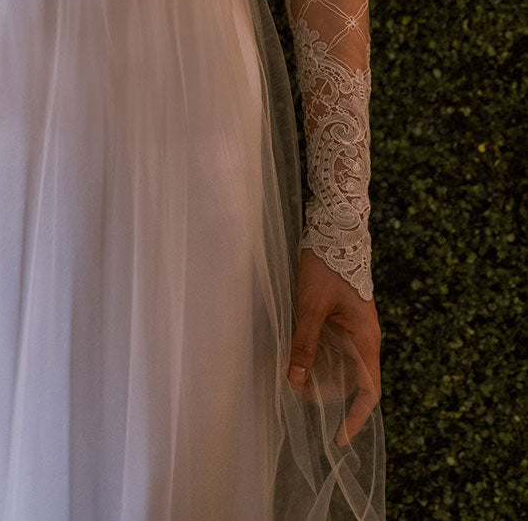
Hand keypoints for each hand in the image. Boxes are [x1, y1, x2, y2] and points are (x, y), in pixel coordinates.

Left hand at [286, 247, 381, 447]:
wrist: (337, 228)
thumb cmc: (327, 266)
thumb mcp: (311, 307)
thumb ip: (305, 344)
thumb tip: (296, 381)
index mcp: (366, 339)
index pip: (369, 390)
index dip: (356, 417)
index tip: (338, 437)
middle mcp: (366, 338)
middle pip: (354, 380)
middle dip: (330, 395)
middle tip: (299, 397)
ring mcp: (357, 327)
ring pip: (344, 364)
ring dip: (324, 376)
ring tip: (296, 381)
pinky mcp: (346, 317)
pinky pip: (337, 347)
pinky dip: (322, 358)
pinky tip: (301, 357)